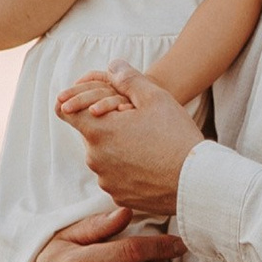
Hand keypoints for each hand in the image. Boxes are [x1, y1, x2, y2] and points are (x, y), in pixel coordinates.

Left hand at [54, 67, 204, 220]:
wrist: (196, 182)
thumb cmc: (176, 136)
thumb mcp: (156, 97)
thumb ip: (128, 79)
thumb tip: (112, 65)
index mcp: (97, 130)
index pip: (64, 111)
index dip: (75, 103)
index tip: (90, 104)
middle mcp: (94, 158)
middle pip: (90, 135)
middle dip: (107, 127)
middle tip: (137, 125)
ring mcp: (106, 180)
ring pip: (104, 157)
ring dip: (118, 150)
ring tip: (149, 147)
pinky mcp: (120, 196)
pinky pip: (117, 178)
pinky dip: (128, 171)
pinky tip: (152, 166)